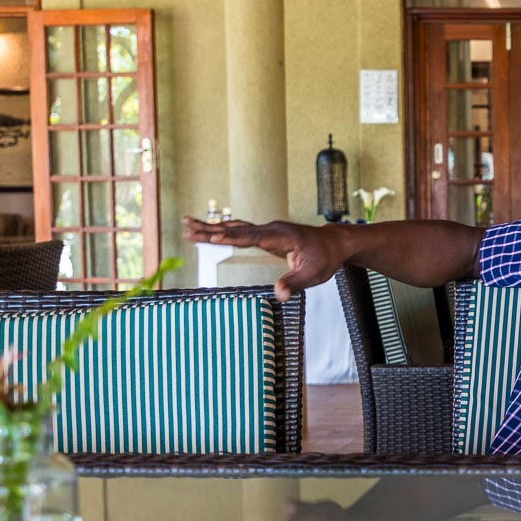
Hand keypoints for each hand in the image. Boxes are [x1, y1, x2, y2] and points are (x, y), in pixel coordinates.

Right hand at [182, 216, 343, 299]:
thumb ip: (294, 283)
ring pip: (235, 228)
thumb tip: (279, 295)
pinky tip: (209, 231)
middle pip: (237, 229)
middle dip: (211, 229)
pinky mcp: (266, 234)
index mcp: (282, 236)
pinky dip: (223, 231)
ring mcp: (267, 230)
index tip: (212, 236)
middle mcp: (272, 229)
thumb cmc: (325, 259)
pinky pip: (240, 231)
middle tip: (187, 226)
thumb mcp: (313, 275)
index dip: (232, 238)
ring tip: (187, 224)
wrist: (334, 243)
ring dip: (211, 227)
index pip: (252, 237)